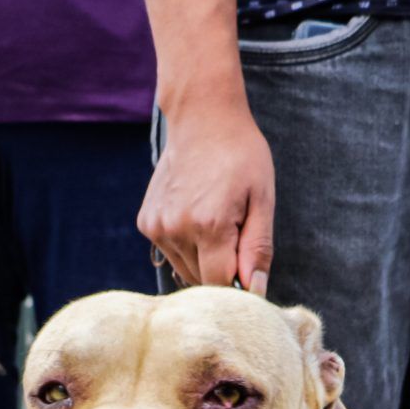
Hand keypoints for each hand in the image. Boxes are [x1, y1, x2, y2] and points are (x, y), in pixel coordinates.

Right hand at [137, 89, 274, 293]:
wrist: (202, 118)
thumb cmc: (240, 155)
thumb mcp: (262, 198)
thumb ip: (258, 248)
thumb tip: (255, 290)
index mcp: (209, 225)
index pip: (220, 284)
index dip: (238, 283)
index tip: (249, 267)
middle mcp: (176, 229)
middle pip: (201, 280)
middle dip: (222, 268)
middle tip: (235, 231)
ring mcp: (157, 227)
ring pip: (185, 269)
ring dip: (203, 258)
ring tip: (215, 221)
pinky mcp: (146, 222)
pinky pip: (171, 252)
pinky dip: (186, 245)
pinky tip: (196, 215)